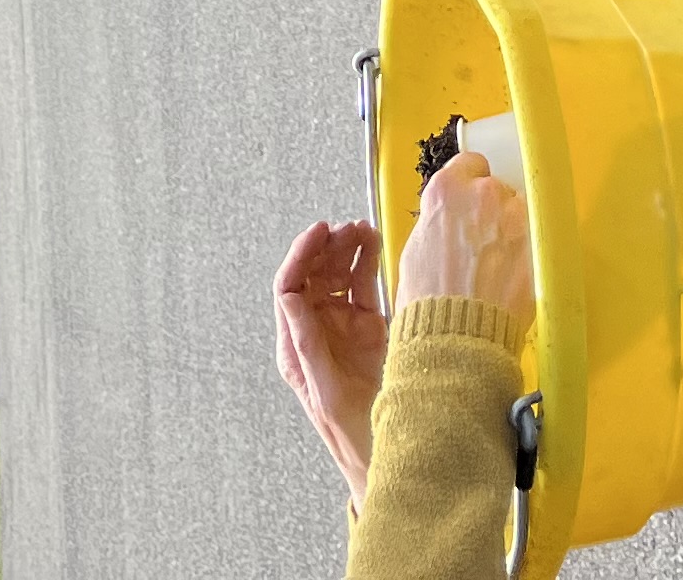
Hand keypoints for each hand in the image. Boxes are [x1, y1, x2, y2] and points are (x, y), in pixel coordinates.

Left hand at [274, 219, 390, 506]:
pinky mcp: (369, 329)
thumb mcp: (326, 393)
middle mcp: (317, 333)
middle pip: (314, 277)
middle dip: (327, 248)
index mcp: (296, 348)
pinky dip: (367, 263)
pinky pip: (363, 288)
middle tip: (347, 228)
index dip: (302, 256)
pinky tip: (373, 246)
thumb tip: (289, 300)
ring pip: (338, 277)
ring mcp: (343, 329)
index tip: (318, 232)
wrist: (392, 455)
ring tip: (362, 230)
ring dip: (347, 250)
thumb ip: (308, 346)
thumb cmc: (354, 436)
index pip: (290, 288)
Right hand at [396, 152, 536, 317]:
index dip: (470, 181)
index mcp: (447, 191)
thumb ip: (439, 222)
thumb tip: (449, 223)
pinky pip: (536, 238)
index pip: (469, 163)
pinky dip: (529, 252)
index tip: (472, 193)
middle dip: (491, 209)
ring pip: (520, 211)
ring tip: (499, 264)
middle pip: (496, 187)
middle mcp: (484, 195)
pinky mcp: (539, 244)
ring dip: (513, 229)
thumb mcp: (416, 250)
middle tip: (482, 240)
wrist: (457, 338)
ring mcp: (516, 218)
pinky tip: (512, 275)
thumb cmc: (430, 304)